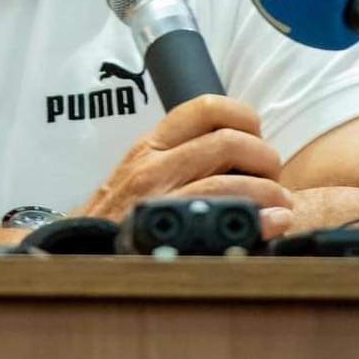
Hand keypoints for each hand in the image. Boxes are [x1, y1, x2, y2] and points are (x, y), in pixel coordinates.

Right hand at [76, 95, 293, 240]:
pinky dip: (258, 216)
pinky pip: (222, 211)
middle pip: (229, 139)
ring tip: (277, 206)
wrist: (81, 251)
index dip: (244, 117)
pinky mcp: (167, 227)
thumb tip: (244, 153)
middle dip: (265, 158)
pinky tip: (268, 226)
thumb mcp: (143, 172)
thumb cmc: (121, 215)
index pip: (206, 107)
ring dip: (270, 190)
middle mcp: (153, 162)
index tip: (256, 137)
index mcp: (152, 144)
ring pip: (231, 174)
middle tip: (271, 178)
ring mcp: (159, 196)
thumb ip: (183, 156)